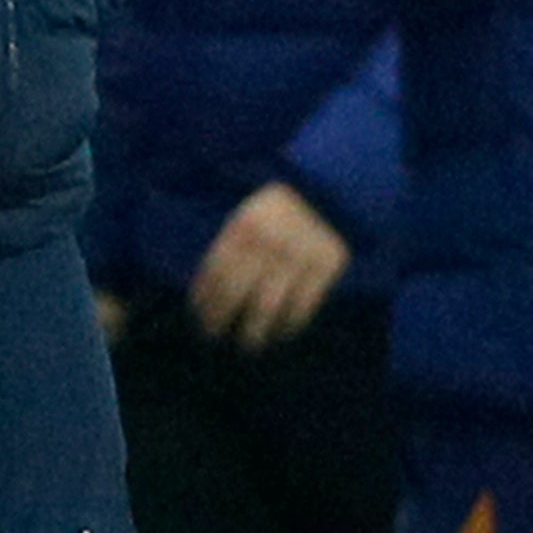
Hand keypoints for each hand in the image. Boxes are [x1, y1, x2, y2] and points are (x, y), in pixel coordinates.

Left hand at [188, 180, 349, 354]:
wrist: (332, 189)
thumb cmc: (278, 209)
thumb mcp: (247, 214)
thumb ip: (228, 244)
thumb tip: (203, 292)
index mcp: (242, 227)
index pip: (214, 274)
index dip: (204, 300)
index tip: (199, 318)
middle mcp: (267, 243)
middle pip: (235, 294)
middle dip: (220, 319)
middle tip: (215, 335)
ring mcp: (298, 256)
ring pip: (268, 307)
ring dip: (255, 331)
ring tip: (249, 343)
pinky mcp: (326, 266)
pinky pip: (303, 306)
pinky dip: (290, 324)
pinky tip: (282, 331)